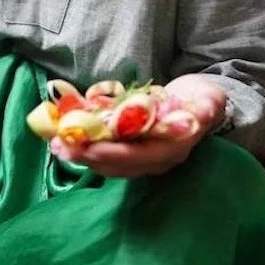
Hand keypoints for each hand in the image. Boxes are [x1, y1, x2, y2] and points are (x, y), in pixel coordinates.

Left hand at [54, 74, 225, 177]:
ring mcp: (144, 159)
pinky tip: (66, 140)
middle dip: (88, 157)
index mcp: (173, 149)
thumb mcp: (208, 99)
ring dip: (82, 155)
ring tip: (56, 144)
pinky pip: (108, 156)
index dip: (112, 154)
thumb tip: (205, 111)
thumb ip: (206, 107)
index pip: (139, 157)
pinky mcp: (133, 152)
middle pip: (119, 165)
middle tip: (59, 145)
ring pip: (110, 164)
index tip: (86, 147)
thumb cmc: (202, 99)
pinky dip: (87, 149)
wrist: (202, 103)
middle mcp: (157, 160)